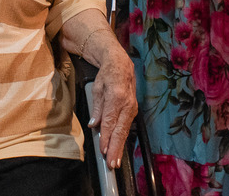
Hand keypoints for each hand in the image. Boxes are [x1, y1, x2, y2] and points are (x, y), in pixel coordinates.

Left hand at [89, 51, 137, 168]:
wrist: (120, 64)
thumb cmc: (107, 75)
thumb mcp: (97, 87)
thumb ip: (97, 107)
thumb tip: (94, 125)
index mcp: (117, 97)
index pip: (110, 122)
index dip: (106, 137)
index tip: (103, 150)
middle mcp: (127, 104)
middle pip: (120, 130)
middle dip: (116, 147)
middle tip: (112, 163)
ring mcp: (132, 107)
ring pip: (125, 130)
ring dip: (120, 146)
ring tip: (116, 160)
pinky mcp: (134, 110)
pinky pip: (127, 126)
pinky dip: (122, 139)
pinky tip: (119, 148)